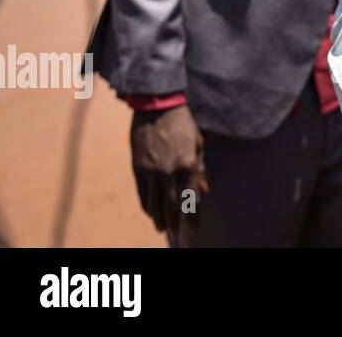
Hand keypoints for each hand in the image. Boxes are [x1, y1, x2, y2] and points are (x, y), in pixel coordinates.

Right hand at [130, 104, 207, 233]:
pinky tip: (150, 212)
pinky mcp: (137, 168)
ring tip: (162, 228)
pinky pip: (142, 193)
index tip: (194, 230)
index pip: (190, 198)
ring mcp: (151, 170)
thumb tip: (205, 191)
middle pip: (170, 205)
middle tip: (177, 233)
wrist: (157, 107)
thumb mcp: (197, 144)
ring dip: (158, 218)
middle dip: (174, 222)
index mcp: (188, 164)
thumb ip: (200, 169)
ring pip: (153, 202)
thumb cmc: (183, 125)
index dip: (192, 216)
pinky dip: (146, 205)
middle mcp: (169, 170)